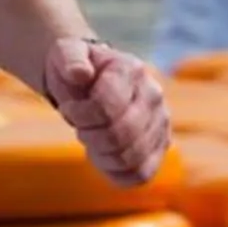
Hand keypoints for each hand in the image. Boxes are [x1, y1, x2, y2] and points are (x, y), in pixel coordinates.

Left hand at [43, 38, 171, 187]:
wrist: (93, 82)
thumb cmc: (77, 69)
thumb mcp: (65, 52)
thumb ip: (69, 58)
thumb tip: (79, 73)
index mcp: (132, 70)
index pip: (106, 106)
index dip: (80, 115)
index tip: (67, 109)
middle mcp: (154, 97)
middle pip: (121, 135)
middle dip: (89, 136)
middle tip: (79, 128)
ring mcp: (162, 124)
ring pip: (131, 158)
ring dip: (101, 155)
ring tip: (91, 141)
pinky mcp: (162, 147)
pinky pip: (141, 174)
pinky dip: (116, 173)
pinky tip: (103, 158)